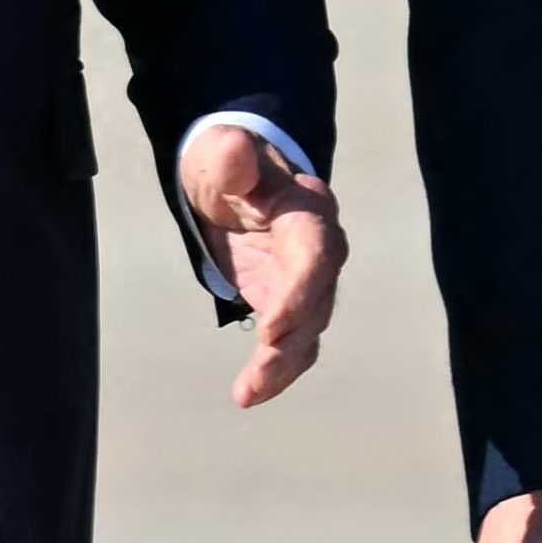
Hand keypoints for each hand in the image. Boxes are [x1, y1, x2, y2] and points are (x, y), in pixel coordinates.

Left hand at [175, 121, 344, 405]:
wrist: (233, 176)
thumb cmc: (229, 162)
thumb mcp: (221, 152)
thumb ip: (229, 156)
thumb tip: (234, 148)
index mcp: (307, 208)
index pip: (316, 254)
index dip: (300, 292)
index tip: (271, 327)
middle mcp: (319, 247)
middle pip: (320, 299)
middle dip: (294, 336)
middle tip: (263, 359)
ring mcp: (307, 280)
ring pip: (309, 330)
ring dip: (283, 365)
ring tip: (248, 391)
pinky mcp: (290, 303)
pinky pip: (294, 344)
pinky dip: (276, 372)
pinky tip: (249, 394)